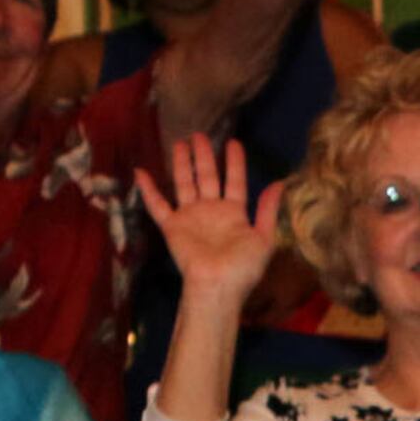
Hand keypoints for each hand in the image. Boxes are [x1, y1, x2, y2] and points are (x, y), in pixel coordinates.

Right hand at [132, 132, 285, 303]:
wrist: (218, 285)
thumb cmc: (243, 267)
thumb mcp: (264, 239)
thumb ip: (268, 210)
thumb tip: (279, 183)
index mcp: (233, 213)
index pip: (234, 181)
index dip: (235, 163)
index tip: (234, 142)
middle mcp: (211, 210)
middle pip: (206, 176)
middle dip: (204, 156)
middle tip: (199, 135)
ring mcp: (190, 216)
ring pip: (184, 183)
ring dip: (182, 164)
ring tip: (180, 143)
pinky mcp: (172, 226)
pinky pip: (157, 205)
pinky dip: (148, 190)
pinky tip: (141, 172)